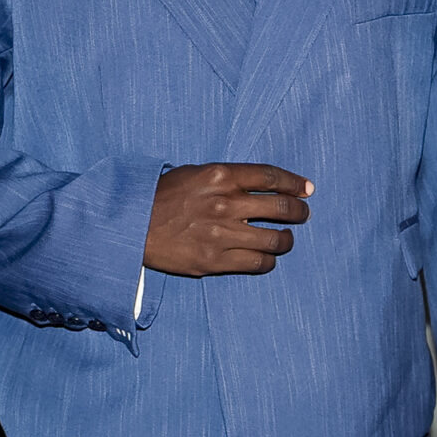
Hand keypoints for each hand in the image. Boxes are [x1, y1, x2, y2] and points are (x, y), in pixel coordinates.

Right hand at [143, 164, 310, 276]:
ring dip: (287, 239)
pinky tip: (267, 257)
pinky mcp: (215, 261)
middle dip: (299, 212)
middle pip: (281, 208)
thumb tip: (261, 185)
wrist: (130, 226)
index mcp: (220, 176)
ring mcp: (221, 234)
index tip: (307, 189)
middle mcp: (225, 204)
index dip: (295, 184)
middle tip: (302, 214)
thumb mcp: (193, 174)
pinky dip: (268, 260)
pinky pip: (257, 263)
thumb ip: (226, 178)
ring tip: (286, 239)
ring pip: (275, 240)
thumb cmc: (160, 197)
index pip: (272, 177)